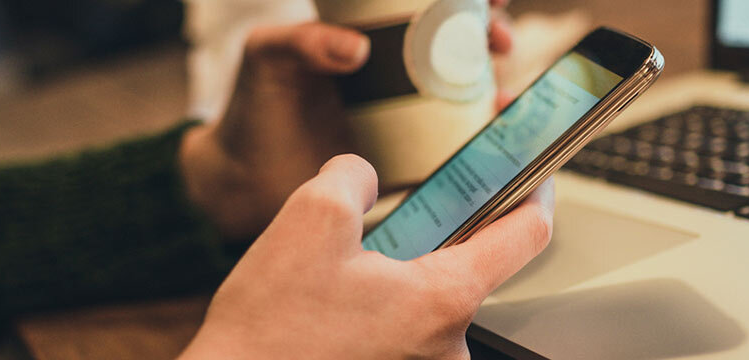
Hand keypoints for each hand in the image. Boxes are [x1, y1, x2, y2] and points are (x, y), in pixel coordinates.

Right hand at [179, 155, 552, 358]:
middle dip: (425, 245)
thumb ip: (353, 176)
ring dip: (392, 287)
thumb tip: (361, 176)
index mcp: (444, 299)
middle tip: (375, 236)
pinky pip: (402, 340)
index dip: (534, 196)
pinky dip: (376, 320)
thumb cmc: (270, 329)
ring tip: (334, 287)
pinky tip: (331, 318)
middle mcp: (448, 348)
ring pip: (425, 309)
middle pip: (464, 273)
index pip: (525, 237)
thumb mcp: (309, 218)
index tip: (532, 179)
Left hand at [180, 1, 515, 238]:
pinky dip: (485, 143)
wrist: (243, 181)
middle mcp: (397, 73)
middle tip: (498, 41)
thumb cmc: (253, 107)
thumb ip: (300, 42)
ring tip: (504, 97)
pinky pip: (457, 149)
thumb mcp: (267, 57)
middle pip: (463, 44)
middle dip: (493, 33)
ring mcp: (408, 117)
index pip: (426, 4)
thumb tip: (356, 49)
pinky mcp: (410, 160)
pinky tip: (495, 141)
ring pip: (470, 94)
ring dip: (499, 89)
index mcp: (371, 37)